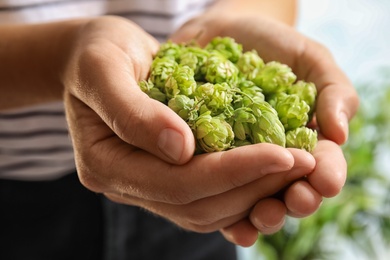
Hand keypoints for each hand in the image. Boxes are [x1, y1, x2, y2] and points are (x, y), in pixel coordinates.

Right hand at [62, 16, 315, 241]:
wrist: (99, 55)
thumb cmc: (96, 53)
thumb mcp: (105, 68)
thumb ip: (134, 112)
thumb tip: (182, 149)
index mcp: (105, 165)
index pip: (177, 183)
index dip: (232, 171)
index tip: (283, 153)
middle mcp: (126, 186)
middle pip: (197, 205)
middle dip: (253, 185)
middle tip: (303, 162)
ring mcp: (146, 187)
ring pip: (208, 210)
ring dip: (255, 192)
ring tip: (294, 167)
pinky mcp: (165, 178)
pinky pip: (209, 198)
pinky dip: (242, 188)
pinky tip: (271, 170)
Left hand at [171, 14, 358, 244]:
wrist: (226, 35)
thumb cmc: (275, 47)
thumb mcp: (312, 60)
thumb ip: (333, 92)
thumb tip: (340, 134)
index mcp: (305, 140)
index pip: (322, 165)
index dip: (326, 175)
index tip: (325, 180)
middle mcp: (274, 158)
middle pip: (289, 190)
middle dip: (296, 201)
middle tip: (295, 199)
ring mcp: (241, 162)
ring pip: (254, 199)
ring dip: (262, 212)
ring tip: (262, 214)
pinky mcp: (208, 161)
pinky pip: (216, 191)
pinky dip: (223, 211)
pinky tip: (227, 223)